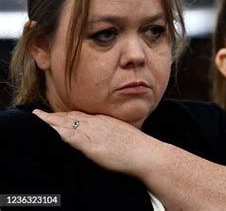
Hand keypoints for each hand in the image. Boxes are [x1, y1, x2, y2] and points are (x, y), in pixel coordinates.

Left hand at [32, 109, 156, 177]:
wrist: (147, 153)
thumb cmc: (140, 147)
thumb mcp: (124, 134)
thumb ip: (113, 133)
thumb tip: (108, 138)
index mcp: (105, 120)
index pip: (81, 115)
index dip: (65, 114)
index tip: (55, 114)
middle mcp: (97, 123)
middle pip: (70, 116)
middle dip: (53, 115)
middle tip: (38, 113)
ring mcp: (94, 133)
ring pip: (67, 124)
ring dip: (50, 121)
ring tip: (37, 118)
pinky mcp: (92, 145)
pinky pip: (71, 137)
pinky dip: (58, 132)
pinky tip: (49, 130)